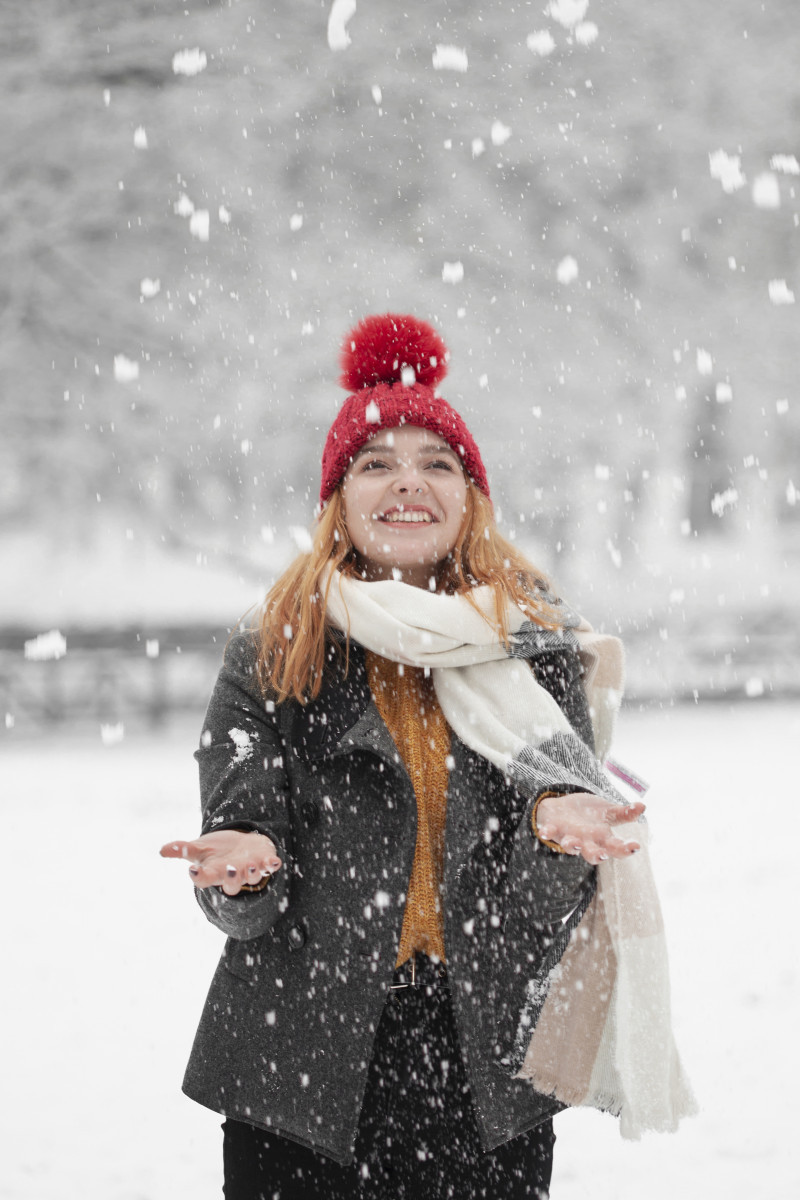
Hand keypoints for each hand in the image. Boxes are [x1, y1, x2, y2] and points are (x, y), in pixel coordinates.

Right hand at [160, 831, 281, 895]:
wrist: (243, 844)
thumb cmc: (219, 850)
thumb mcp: (200, 848)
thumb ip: (182, 849)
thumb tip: (161, 850)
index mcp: (214, 873)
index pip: (205, 880)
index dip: (199, 876)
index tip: (192, 870)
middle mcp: (232, 875)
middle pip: (231, 885)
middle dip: (232, 879)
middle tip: (230, 868)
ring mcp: (249, 871)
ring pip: (252, 878)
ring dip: (253, 874)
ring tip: (252, 865)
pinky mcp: (264, 862)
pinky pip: (269, 868)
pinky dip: (272, 866)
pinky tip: (275, 862)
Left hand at [535, 792, 645, 865]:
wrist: (563, 807)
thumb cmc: (589, 814)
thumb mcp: (607, 812)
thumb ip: (623, 813)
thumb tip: (643, 806)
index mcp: (602, 838)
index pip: (616, 847)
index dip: (625, 848)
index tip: (635, 846)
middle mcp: (586, 841)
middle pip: (592, 853)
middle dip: (597, 855)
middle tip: (602, 854)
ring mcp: (568, 836)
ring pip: (570, 846)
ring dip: (572, 846)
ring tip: (576, 843)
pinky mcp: (553, 828)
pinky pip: (549, 832)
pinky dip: (547, 832)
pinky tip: (544, 832)